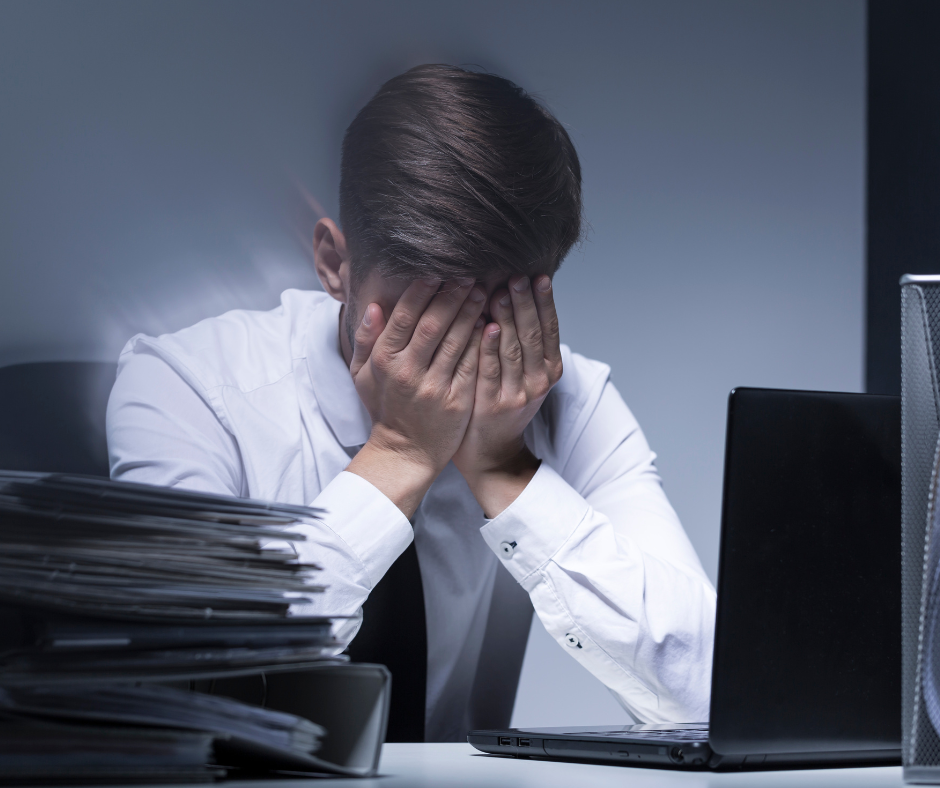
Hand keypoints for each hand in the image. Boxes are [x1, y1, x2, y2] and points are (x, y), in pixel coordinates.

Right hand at [346, 278, 486, 516]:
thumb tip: (373, 306)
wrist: (405, 452)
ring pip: (457, 341)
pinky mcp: (457, 401)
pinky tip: (492, 323)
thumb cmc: (385, 407)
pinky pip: (473, 364)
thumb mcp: (362, 374)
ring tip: (484, 291)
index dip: (422, 292)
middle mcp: (409, 372)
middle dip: (452, 296)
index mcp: (385, 361)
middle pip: (433, 324)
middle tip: (468, 275)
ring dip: (471, 313)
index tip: (437, 272)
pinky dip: (482, 342)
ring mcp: (434, 387)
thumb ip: (365, 339)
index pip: (405, 317)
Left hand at [452, 274, 562, 516]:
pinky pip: (492, 371)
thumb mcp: (521, 372)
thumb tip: (516, 292)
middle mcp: (539, 381)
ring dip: (509, 318)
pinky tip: (486, 326)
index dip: (544, 301)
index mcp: (549, 368)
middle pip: (534, 334)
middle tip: (517, 274)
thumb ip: (521, 339)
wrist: (490, 451)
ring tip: (501, 290)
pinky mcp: (494, 405)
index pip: (549, 327)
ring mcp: (518, 394)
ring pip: (515, 349)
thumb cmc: (500, 402)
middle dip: (526, 302)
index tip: (538, 274)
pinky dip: (490, 348)